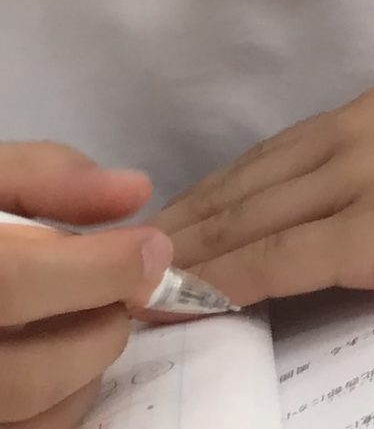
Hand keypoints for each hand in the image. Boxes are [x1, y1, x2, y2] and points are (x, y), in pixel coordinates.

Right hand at [0, 145, 165, 428]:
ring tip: (84, 318)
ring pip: (37, 415)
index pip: (13, 286)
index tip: (152, 250)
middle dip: (101, 329)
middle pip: (30, 375)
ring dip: (87, 368)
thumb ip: (46, 176)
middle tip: (122, 292)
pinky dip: (66, 398)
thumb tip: (132, 192)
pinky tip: (61, 352)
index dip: (97, 272)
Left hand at [159, 80, 373, 307]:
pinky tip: (189, 301)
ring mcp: (365, 181)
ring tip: (138, 287)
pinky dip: (223, 282)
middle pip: (242, 186)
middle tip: (130, 261)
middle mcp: (359, 133)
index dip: (213, 193)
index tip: (173, 223)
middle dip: (181, 225)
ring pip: (245, 222)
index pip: (270, 155)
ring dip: (187, 256)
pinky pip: (276, 260)